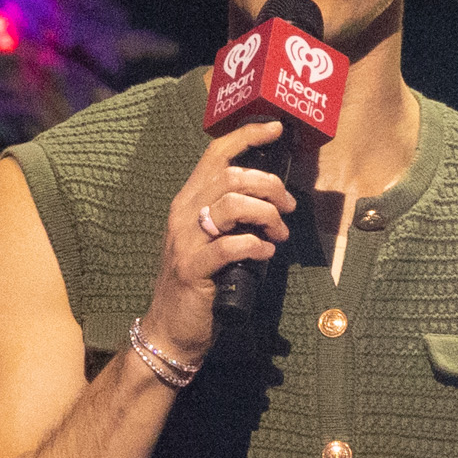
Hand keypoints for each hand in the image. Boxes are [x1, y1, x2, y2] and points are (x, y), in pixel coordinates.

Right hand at [142, 119, 297, 365]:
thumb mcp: (208, 239)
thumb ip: (230, 216)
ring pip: (232, 205)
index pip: (215, 155)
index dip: (247, 136)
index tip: (275, 129)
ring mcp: (185, 241)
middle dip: (270, 186)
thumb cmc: (198, 283)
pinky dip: (255, 247)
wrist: (170, 328)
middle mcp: (183, 215)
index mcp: (188, 201)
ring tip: (278, 234)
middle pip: (232, 177)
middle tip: (288, 207)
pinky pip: (229, 246)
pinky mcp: (192, 269)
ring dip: (267, 216)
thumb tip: (271, 197)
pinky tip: (265, 254)